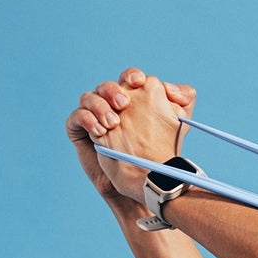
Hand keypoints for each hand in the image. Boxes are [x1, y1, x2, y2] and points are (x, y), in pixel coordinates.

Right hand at [65, 67, 197, 207]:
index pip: (129, 77)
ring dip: (100, 106)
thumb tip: (171, 88)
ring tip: (113, 124)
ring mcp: (94, 116)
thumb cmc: (160, 152)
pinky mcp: (80, 131)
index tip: (139, 81)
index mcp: (134, 97)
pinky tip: (100, 131)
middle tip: (124, 104)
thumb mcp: (178, 125)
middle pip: (107, 85)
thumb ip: (182, 102)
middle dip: (114, 90)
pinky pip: (76, 117)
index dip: (133, 76)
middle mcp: (112, 103)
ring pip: (88, 98)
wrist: (143, 182)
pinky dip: (86, 119)